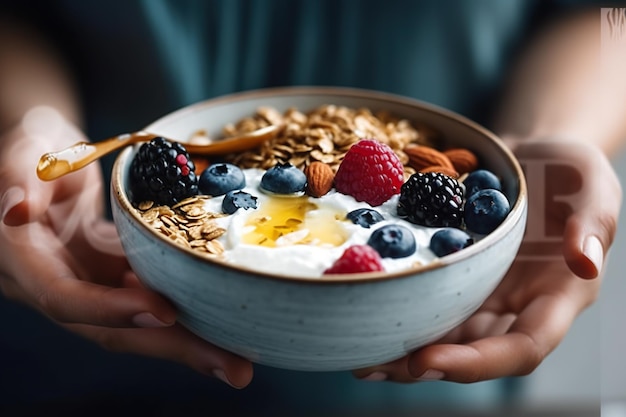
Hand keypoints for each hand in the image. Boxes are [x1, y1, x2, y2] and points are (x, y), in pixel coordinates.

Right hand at [0, 107, 252, 387]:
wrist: (45, 155)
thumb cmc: (33, 146)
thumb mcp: (26, 149)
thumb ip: (19, 178)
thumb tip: (15, 212)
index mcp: (26, 259)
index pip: (66, 297)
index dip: (111, 309)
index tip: (165, 311)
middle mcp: (60, 282)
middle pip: (115, 328)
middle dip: (173, 348)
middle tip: (234, 370)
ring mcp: (92, 282)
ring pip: (140, 323)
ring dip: (190, 342)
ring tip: (238, 361)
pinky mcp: (116, 274)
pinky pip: (151, 299)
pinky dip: (186, 314)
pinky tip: (224, 324)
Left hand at [353, 140, 620, 382]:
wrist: (532, 157)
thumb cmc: (571, 175)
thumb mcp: (594, 188)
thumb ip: (592, 225)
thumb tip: (585, 264)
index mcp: (556, 299)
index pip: (522, 349)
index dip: (477, 363)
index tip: (427, 360)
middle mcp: (515, 306)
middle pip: (471, 353)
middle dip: (422, 366)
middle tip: (373, 365)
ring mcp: (482, 292)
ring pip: (443, 333)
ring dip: (400, 349)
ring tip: (357, 352)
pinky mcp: (455, 273)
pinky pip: (427, 296)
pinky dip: (397, 307)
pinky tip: (362, 305)